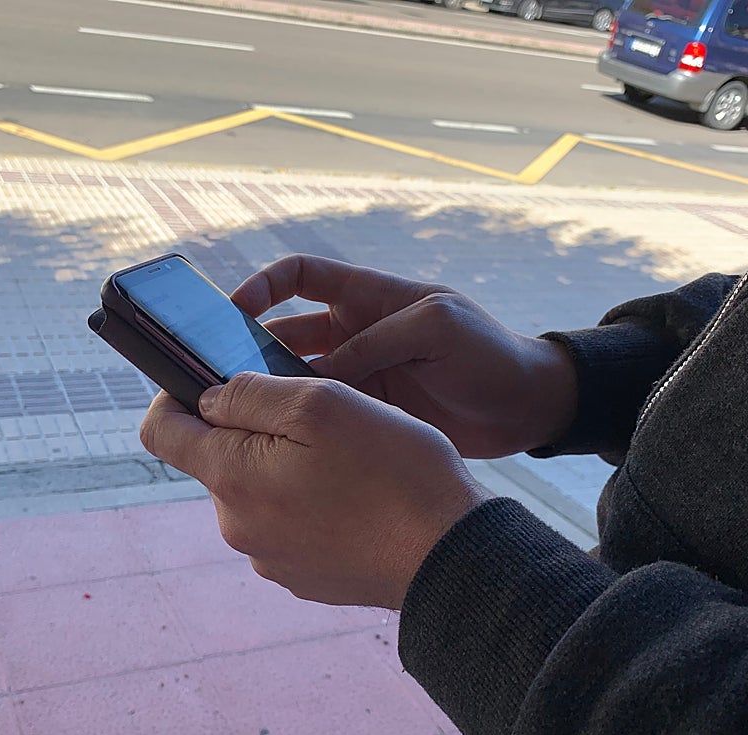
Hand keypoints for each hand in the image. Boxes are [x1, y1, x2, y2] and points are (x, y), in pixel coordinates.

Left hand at [139, 372, 491, 608]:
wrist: (449, 556)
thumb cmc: (392, 471)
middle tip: (313, 416)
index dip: (174, 394)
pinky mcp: (304, 577)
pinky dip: (312, 504)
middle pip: (219, 460)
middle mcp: (238, 526)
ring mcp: (271, 557)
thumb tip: (208, 396)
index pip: (160, 431)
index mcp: (231, 478)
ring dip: (286, 467)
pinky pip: (291, 525)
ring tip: (348, 459)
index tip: (206, 378)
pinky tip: (358, 497)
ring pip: (259, 491)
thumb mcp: (320, 402)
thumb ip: (248, 392)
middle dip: (252, 431)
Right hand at [233, 254, 576, 457]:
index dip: (262, 286)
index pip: (299, 276)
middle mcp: (354, 334)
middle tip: (220, 376)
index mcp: (368, 297)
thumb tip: (317, 378)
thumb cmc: (489, 352)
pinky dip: (301, 427)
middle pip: (285, 334)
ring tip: (242, 414)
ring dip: (272, 393)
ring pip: (298, 381)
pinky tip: (280, 444)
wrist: (527, 407)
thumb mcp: (436, 330)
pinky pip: (323, 417)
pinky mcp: (367, 417)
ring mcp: (359, 378)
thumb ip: (375, 344)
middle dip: (251, 349)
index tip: (232, 309)